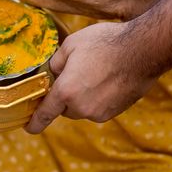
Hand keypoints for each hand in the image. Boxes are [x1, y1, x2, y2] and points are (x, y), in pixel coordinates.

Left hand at [25, 21, 158, 133]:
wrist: (142, 50)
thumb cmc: (104, 43)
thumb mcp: (71, 44)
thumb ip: (56, 63)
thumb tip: (53, 73)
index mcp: (66, 91)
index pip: (45, 113)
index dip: (35, 122)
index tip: (28, 128)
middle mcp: (81, 107)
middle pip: (65, 108)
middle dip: (66, 95)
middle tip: (76, 72)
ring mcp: (100, 112)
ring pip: (83, 107)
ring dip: (84, 95)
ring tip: (96, 71)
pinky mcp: (115, 112)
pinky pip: (99, 107)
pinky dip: (99, 97)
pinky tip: (109, 78)